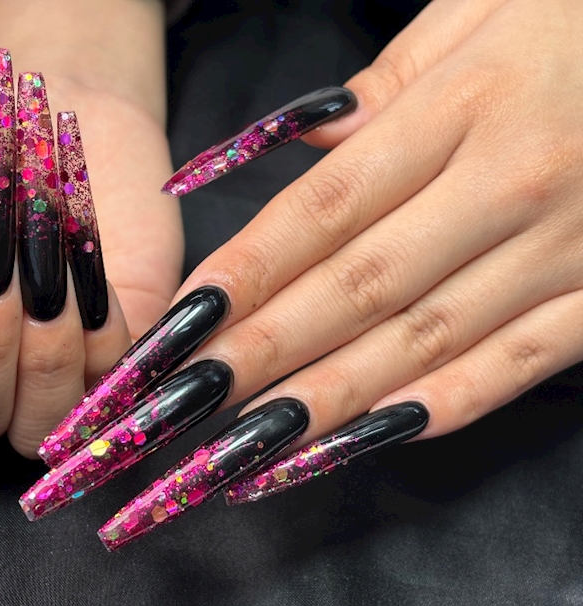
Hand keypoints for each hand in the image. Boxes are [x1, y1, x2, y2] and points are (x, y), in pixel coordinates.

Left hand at [21, 0, 582, 543]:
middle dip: (265, 349)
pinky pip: (521, 363)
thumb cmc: (577, 18)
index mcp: (462, 108)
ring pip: (427, 337)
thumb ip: (386, 86)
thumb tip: (298, 139)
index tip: (183, 320)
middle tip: (190, 400)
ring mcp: (566, 246)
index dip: (249, 268)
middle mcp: (507, 185)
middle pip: (359, 284)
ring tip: (254, 440)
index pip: (327, 206)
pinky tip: (372, 436)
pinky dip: (445, 404)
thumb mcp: (479, 14)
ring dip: (332, 396)